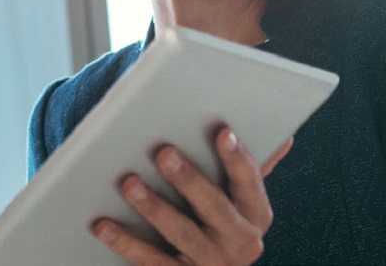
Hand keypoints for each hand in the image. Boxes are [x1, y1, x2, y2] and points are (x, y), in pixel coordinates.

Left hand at [92, 125, 293, 264]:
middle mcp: (241, 242)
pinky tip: (102, 225)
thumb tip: (283, 135)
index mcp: (256, 215)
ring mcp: (211, 263)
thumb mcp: (239, 200)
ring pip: (182, 234)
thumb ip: (250, 169)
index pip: (250, 182)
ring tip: (128, 183)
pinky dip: (125, 243)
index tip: (222, 132)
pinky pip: (152, 261)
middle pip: (214, 207)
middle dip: (189, 179)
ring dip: (154, 208)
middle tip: (163, 152)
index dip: (237, 158)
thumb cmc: (220, 223)